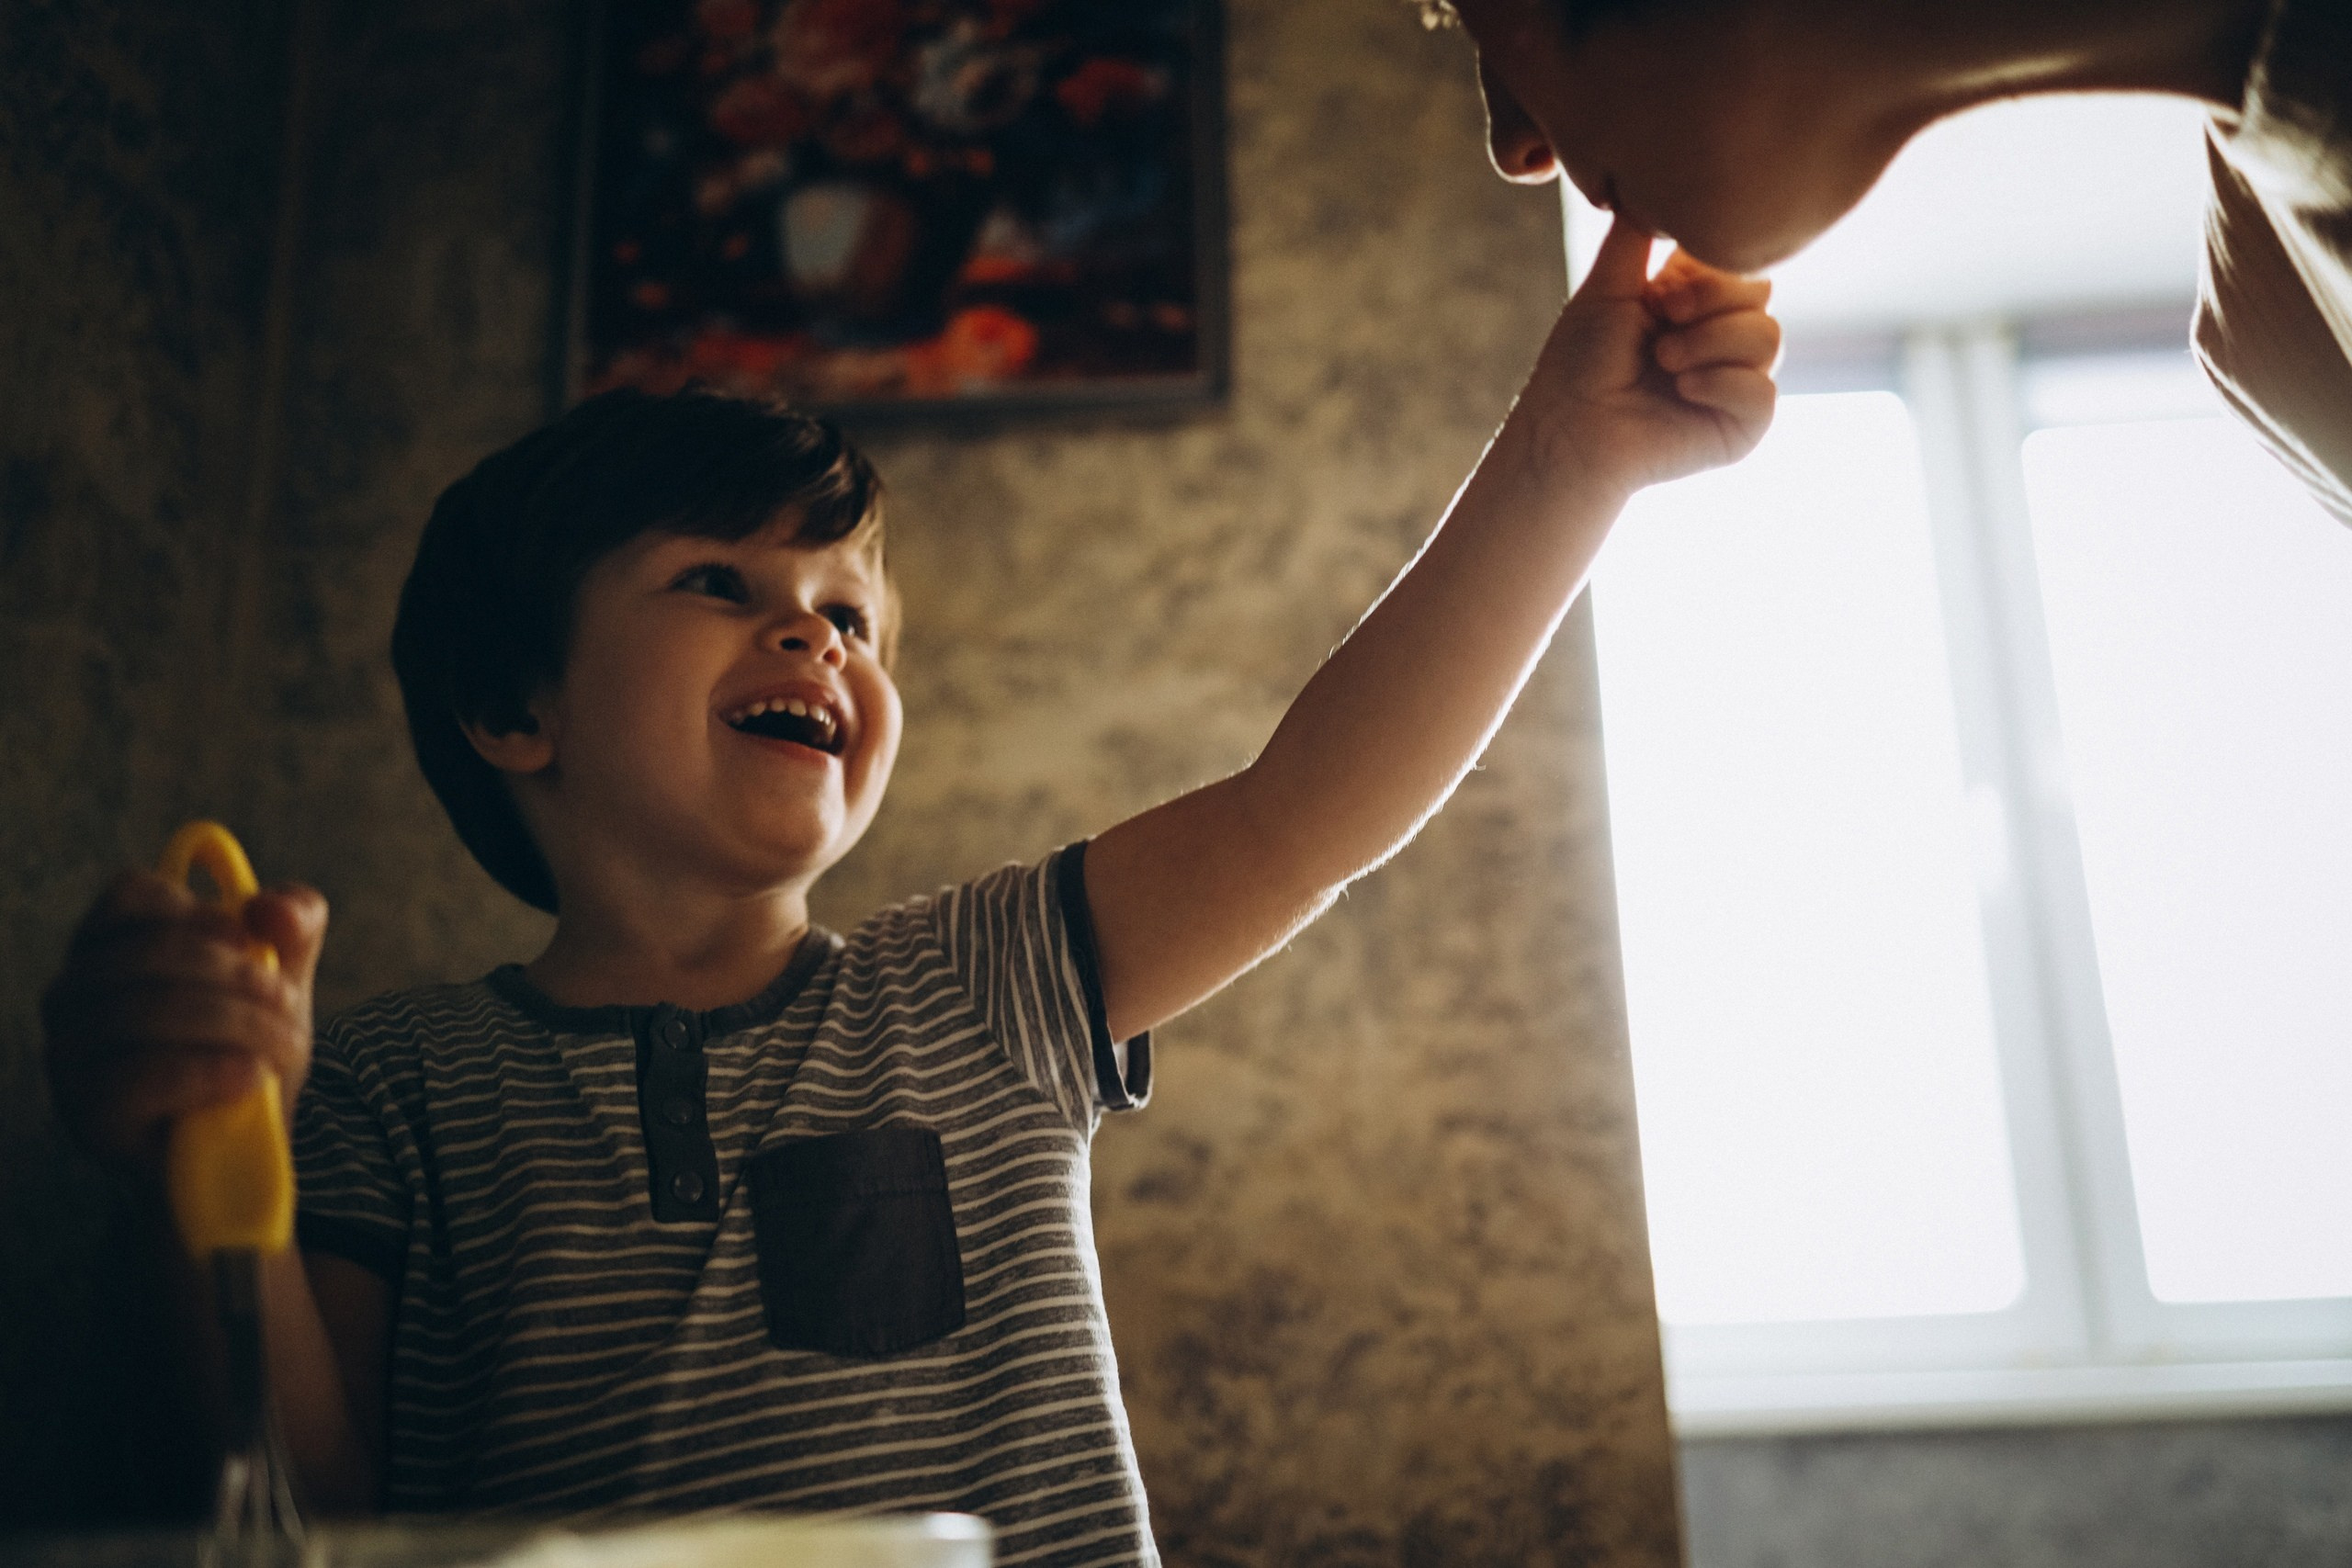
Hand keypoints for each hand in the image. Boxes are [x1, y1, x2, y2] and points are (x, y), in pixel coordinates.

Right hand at [40, 871, 328, 1174]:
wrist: (238, 1151)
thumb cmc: (246, 1048)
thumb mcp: (281, 980)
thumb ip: (293, 927)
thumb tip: (272, 908)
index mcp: (110, 946)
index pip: (130, 896)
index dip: (196, 911)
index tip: (250, 940)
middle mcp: (72, 992)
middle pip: (149, 954)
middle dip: (238, 976)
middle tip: (288, 1004)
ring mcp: (68, 1052)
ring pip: (147, 1011)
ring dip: (239, 1024)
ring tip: (284, 1048)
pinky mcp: (83, 1110)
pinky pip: (142, 1076)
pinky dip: (211, 1071)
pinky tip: (251, 1078)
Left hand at [1512, 212, 1779, 497]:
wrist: (1569, 431)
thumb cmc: (1579, 364)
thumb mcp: (1608, 284)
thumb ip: (1637, 231)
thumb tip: (1649, 175)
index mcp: (1695, 301)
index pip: (1739, 262)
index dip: (1708, 271)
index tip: (1661, 291)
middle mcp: (1721, 338)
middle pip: (1763, 293)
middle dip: (1710, 303)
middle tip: (1661, 322)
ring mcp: (1736, 382)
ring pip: (1770, 338)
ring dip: (1708, 344)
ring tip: (1663, 362)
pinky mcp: (1743, 426)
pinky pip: (1765, 392)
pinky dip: (1720, 385)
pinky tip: (1681, 391)